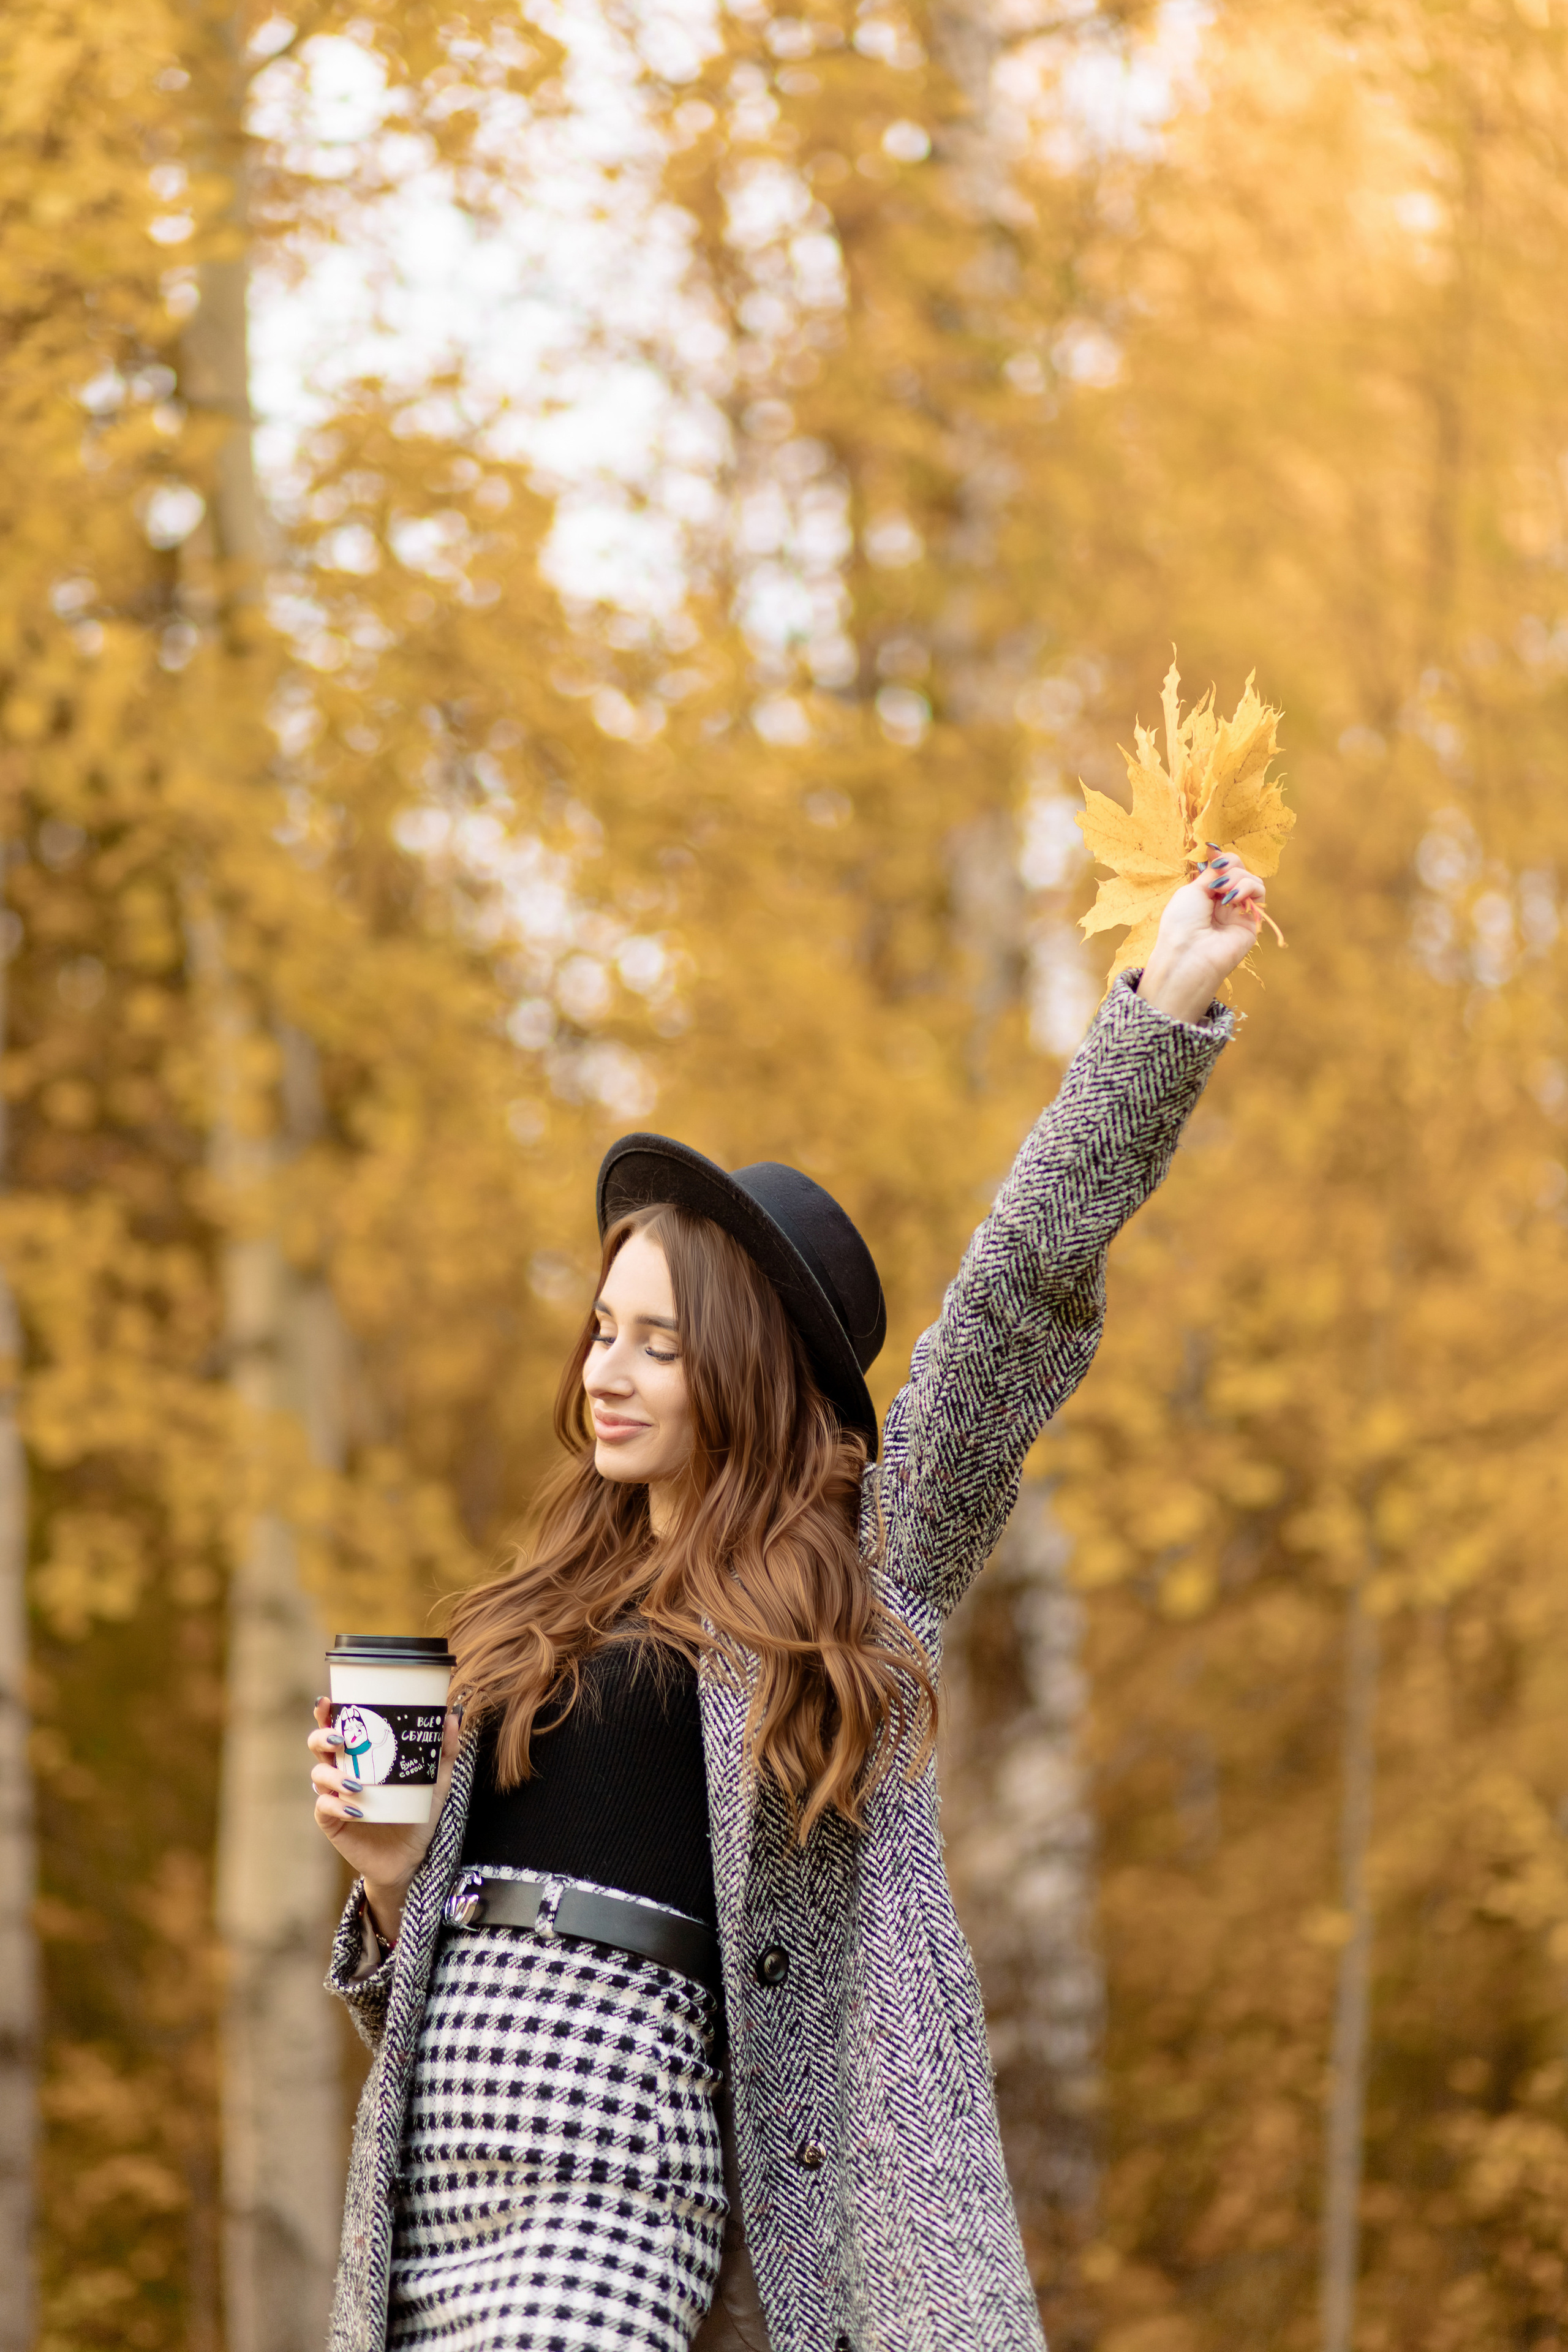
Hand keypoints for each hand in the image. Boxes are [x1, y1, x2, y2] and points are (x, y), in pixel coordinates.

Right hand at [309, 1696, 462, 1942]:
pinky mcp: (333, 1821)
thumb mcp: (435, 1781)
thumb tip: (452, 1717)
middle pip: (318, 1745)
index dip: (326, 1713)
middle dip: (322, 1736)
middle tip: (341, 1737)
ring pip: (318, 1774)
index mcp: (361, 1755)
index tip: (329, 1701)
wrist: (410, 1857)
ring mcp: (335, 1796)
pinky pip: (324, 1808)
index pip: (338, 1727)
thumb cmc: (417, 1813)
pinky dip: (336, 1805)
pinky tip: (355, 1810)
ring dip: (333, 1774)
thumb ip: (443, 1751)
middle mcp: (342, 1771)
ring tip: (356, 1784)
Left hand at [1138, 850, 1266, 1023]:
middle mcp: (1223, 901)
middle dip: (1229, 867)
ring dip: (1238, 878)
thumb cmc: (1181, 923)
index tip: (1211, 854)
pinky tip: (1233, 898)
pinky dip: (1248, 888)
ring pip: (1251, 878)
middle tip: (1216, 881)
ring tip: (1223, 892)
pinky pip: (1259, 892)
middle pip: (1238, 869)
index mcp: (1206, 894)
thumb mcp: (1192, 890)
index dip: (1221, 858)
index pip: (1222, 867)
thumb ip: (1211, 873)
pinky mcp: (1252, 920)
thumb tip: (1219, 855)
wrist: (1188, 954)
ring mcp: (1238, 910)